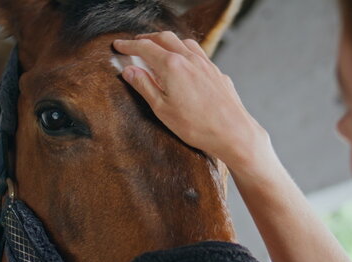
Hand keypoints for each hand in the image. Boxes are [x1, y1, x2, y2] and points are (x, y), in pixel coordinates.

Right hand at [113, 31, 270, 170]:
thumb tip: (128, 70)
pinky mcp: (218, 73)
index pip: (145, 48)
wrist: (233, 133)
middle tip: (135, 44)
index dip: (129, 45)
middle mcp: (190, 59)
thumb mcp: (162, 109)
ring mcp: (206, 64)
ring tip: (159, 49)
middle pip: (165, 38)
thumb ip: (144, 86)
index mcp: (172, 66)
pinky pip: (199, 54)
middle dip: (147, 38)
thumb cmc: (197, 126)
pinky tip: (184, 64)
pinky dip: (185, 52)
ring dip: (168, 42)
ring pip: (184, 43)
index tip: (118, 46)